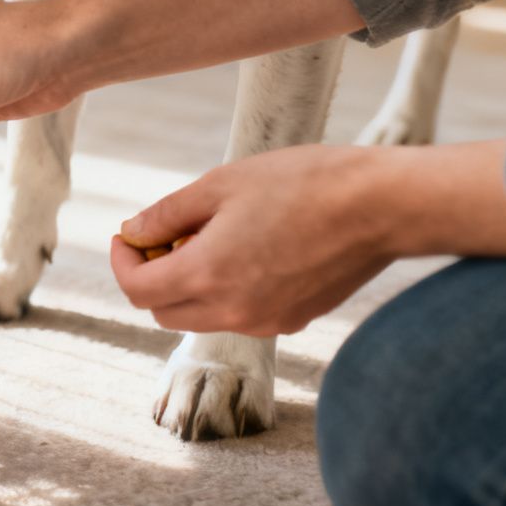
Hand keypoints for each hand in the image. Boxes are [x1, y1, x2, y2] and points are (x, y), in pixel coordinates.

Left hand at [110, 145, 397, 335]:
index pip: (137, 291)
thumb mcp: (220, 185)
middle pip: (163, 311)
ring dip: (188, 286)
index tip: (129, 235)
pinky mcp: (294, 319)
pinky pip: (240, 315)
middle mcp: (235, 312)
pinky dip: (226, 292)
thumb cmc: (302, 184)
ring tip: (209, 237)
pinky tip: (247, 250)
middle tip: (164, 236)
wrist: (382, 206)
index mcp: (209, 275)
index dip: (123, 261)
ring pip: (201, 317)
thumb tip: (134, 231)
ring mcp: (267, 321)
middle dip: (151, 276)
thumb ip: (167, 214)